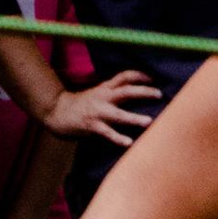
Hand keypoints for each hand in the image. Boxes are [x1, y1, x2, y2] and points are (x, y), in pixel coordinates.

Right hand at [47, 66, 161, 152]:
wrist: (58, 111)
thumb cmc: (82, 104)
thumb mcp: (98, 93)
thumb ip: (115, 92)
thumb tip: (135, 93)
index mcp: (105, 88)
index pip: (124, 76)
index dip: (140, 75)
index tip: (153, 78)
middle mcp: (103, 97)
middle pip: (126, 91)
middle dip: (143, 92)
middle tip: (159, 94)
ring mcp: (98, 112)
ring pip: (119, 114)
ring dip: (134, 118)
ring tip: (149, 121)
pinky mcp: (92, 126)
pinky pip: (107, 133)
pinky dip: (118, 138)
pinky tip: (129, 143)